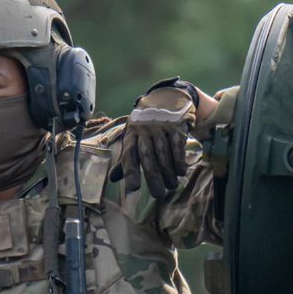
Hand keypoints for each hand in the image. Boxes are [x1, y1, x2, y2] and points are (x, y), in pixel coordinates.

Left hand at [109, 83, 197, 198]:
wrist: (166, 99)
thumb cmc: (146, 126)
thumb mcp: (133, 137)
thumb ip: (125, 159)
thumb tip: (112, 179)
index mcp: (131, 135)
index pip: (129, 155)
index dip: (130, 172)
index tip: (134, 189)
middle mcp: (144, 131)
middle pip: (147, 157)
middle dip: (153, 177)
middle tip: (158, 194)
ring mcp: (160, 127)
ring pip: (163, 153)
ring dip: (168, 172)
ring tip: (171, 186)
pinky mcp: (176, 125)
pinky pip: (177, 146)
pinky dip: (179, 160)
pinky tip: (180, 172)